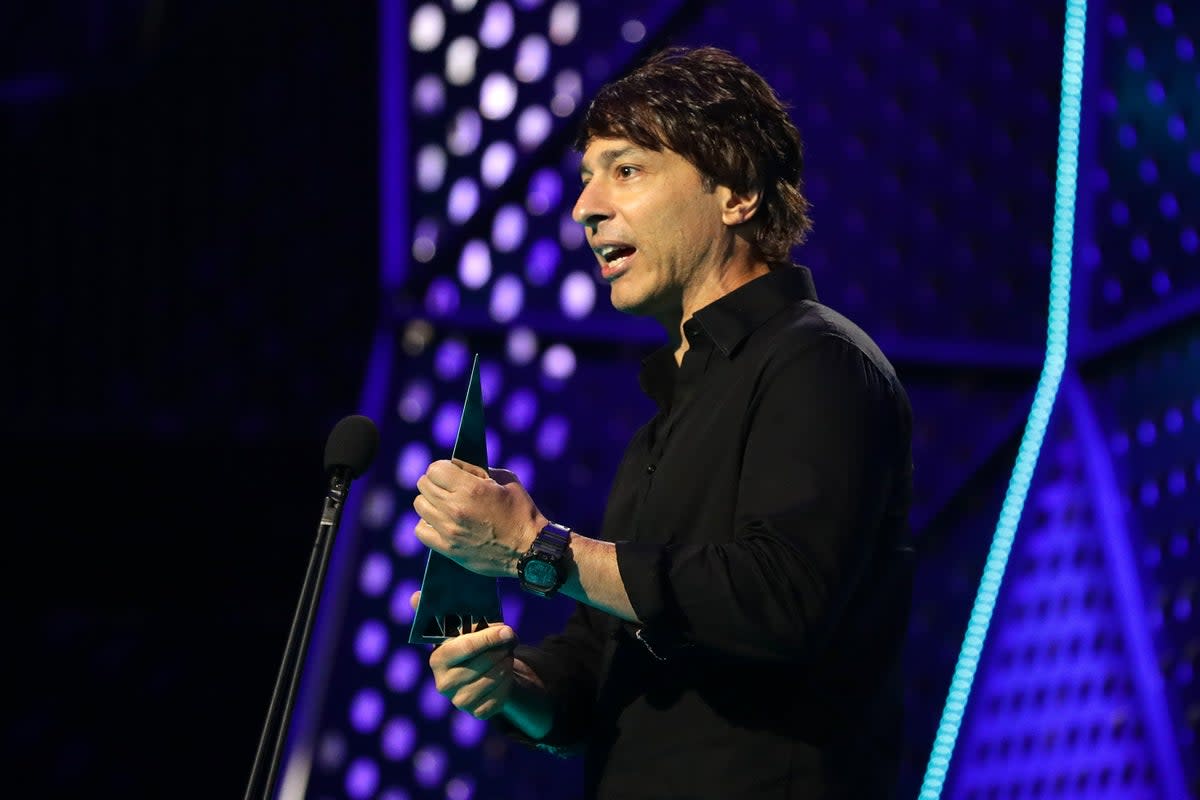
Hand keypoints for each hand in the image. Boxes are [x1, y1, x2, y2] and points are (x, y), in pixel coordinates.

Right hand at [411, 590, 518, 718]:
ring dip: (507, 663)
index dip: (488, 638)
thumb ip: (437, 612)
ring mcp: (460, 701)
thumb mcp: (457, 627)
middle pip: (484, 663)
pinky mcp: (477, 713)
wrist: (481, 673)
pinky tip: (506, 672)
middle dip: (501, 650)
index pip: (466, 647)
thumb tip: (415, 596)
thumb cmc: (468, 644)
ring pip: (494, 679)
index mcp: (437, 660)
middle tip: (510, 640)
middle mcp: (444, 684)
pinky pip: (500, 696)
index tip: (507, 630)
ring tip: (507, 654)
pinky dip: (508, 682)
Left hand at [413, 459, 546, 577]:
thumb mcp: (505, 480)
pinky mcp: (448, 548)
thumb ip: (478, 470)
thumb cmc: (521, 512)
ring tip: (445, 505)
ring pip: (420, 505)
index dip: (443, 468)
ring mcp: (450, 530)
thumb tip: (456, 467)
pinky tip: (441, 522)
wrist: (529, 550)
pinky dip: (427, 524)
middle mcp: (456, 509)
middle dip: (436, 482)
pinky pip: (421, 530)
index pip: (435, 470)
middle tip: (449, 488)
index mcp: (471, 489)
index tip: (451, 473)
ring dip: (430, 502)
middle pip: (424, 485)